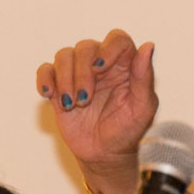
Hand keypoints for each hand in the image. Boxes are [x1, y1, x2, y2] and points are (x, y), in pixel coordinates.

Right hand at [36, 29, 158, 176]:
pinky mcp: (59, 86)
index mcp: (125, 65)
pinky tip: (48, 94)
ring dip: (65, 78)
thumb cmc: (128, 131)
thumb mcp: (142, 108)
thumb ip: (144, 77)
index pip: (117, 39)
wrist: (104, 155)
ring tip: (70, 104)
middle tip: (84, 99)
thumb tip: (148, 46)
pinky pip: (46, 70)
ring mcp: (78, 74)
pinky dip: (44, 78)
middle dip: (82, 73)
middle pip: (86, 47)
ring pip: (64, 55)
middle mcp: (100, 64)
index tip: (100, 68)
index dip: (107, 48)